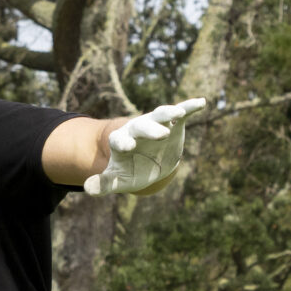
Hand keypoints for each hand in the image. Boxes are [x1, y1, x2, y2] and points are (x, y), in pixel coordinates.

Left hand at [83, 98, 206, 195]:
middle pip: (142, 126)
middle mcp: (137, 129)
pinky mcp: (173, 124)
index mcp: (121, 141)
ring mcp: (155, 124)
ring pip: (161, 115)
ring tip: (179, 113)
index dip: (123, 142)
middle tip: (161, 134)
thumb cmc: (130, 171)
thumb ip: (104, 184)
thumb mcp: (118, 179)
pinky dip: (190, 107)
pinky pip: (182, 113)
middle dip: (151, 129)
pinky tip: (202, 102)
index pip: (119, 140)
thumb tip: (88, 188)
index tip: (128, 146)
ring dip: (169, 113)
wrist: (147, 163)